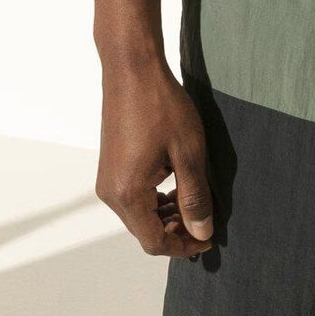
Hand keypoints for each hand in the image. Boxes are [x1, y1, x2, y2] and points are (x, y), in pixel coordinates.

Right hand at [96, 58, 214, 257]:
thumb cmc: (160, 106)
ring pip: (139, 216)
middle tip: (205, 220)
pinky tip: (175, 186)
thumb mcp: (188, 155)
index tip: (208, 240)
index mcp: (128, 193)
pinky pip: (132, 198)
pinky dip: (155, 201)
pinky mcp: (109, 168)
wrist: (131, 69)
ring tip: (193, 201)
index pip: (155, 241)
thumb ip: (195, 199)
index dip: (183, 247)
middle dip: (176, 232)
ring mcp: (106, 180)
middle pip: (144, 232)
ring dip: (166, 216)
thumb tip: (200, 233)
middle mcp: (111, 192)